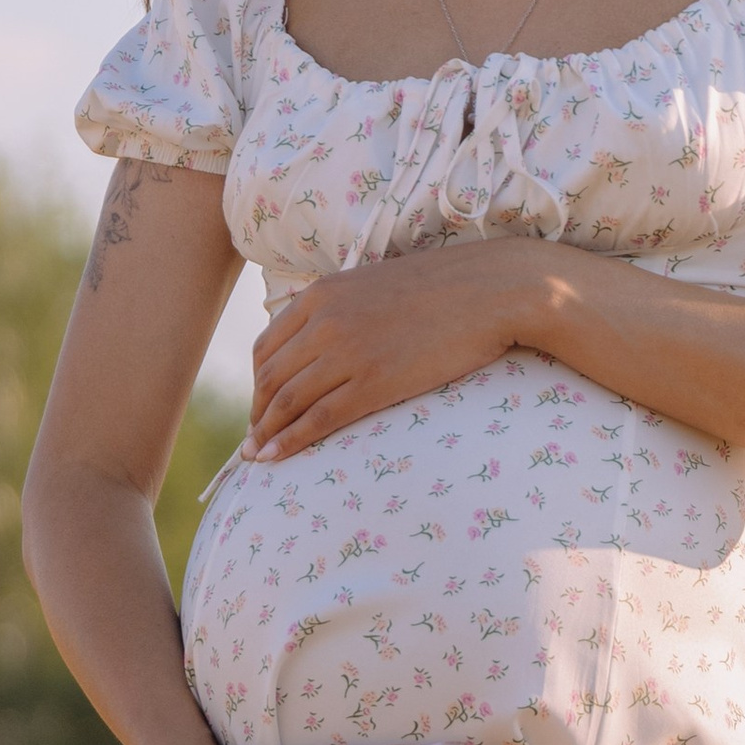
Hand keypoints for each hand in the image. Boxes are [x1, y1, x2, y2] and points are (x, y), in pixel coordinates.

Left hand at [247, 243, 544, 460]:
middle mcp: (324, 322)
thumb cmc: (442, 290)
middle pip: (269, 378)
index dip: (256, 385)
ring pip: (287, 401)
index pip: (266, 347)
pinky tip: (276, 458)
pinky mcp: (373, 382)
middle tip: (254, 440)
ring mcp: (347, 353)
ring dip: (266, 433)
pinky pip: (317, 419)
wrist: (489, 291)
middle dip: (257, 414)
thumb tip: (323, 341)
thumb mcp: (373, 286)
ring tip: (258, 456)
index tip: (260, 408)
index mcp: (320, 295)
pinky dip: (289, 442)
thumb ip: (340, 309)